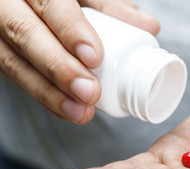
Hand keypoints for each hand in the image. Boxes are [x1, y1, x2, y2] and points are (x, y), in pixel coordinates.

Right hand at [0, 0, 158, 123]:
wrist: (28, 0)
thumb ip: (111, 5)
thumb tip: (150, 27)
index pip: (50, 3)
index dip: (71, 30)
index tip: (94, 58)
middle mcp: (9, 5)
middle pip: (25, 34)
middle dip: (59, 68)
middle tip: (89, 93)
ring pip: (13, 62)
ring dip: (49, 93)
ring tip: (80, 112)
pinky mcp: (0, 51)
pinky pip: (15, 75)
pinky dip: (43, 96)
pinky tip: (66, 110)